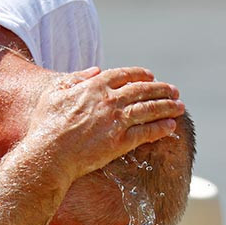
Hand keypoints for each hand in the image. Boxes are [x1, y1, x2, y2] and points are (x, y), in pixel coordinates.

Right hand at [18, 66, 184, 185]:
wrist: (48, 154)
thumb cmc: (45, 126)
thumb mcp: (54, 94)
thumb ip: (75, 78)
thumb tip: (94, 70)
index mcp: (94, 86)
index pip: (124, 75)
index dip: (140, 75)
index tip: (150, 77)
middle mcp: (109, 100)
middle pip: (143, 90)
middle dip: (161, 89)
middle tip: (174, 91)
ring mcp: (116, 121)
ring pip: (149, 109)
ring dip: (167, 106)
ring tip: (180, 106)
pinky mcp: (120, 142)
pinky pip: (146, 132)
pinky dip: (161, 128)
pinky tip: (171, 126)